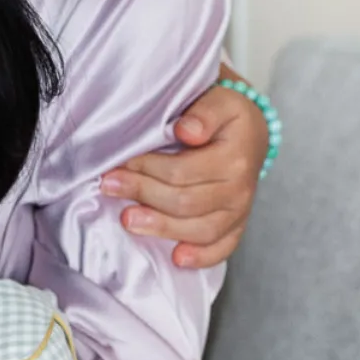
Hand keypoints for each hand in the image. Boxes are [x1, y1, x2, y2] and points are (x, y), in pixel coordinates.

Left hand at [101, 64, 268, 269]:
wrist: (250, 134)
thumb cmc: (227, 116)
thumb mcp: (220, 100)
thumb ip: (204, 112)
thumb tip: (186, 131)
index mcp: (236, 156)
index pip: (183, 171)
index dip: (147, 169)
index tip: (119, 164)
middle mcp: (241, 188)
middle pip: (185, 202)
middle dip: (142, 194)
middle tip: (109, 186)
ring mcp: (240, 211)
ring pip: (199, 229)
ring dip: (160, 227)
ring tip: (127, 220)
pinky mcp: (237, 226)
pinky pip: (222, 248)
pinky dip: (201, 257)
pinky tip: (176, 259)